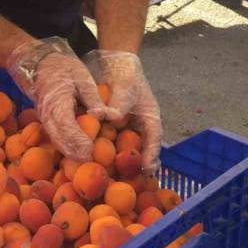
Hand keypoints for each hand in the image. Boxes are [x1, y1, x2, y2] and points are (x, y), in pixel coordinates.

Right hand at [7, 38, 112, 160]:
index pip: (67, 126)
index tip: (90, 151)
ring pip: (56, 141)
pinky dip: (66, 147)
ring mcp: (45, 119)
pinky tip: (78, 153)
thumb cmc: (65, 69)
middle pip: (59, 139)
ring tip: (86, 161)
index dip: (78, 140)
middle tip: (91, 162)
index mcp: (57, 102)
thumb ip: (92, 98)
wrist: (42, 64)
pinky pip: (55, 137)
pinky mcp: (47, 121)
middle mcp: (48, 114)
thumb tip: (102, 116)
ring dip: (70, 153)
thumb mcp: (82, 77)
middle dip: (74, 153)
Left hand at [84, 50, 161, 173]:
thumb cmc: (126, 77)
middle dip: (135, 167)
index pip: (154, 141)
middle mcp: (140, 129)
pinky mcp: (112, 131)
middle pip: (141, 152)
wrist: (115, 67)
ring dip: (119, 163)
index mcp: (150, 120)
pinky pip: (110, 144)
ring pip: (125, 151)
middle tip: (130, 181)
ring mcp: (126, 131)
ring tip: (111, 177)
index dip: (152, 156)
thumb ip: (119, 104)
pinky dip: (104, 153)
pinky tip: (92, 162)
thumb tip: (108, 117)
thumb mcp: (125, 89)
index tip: (148, 169)